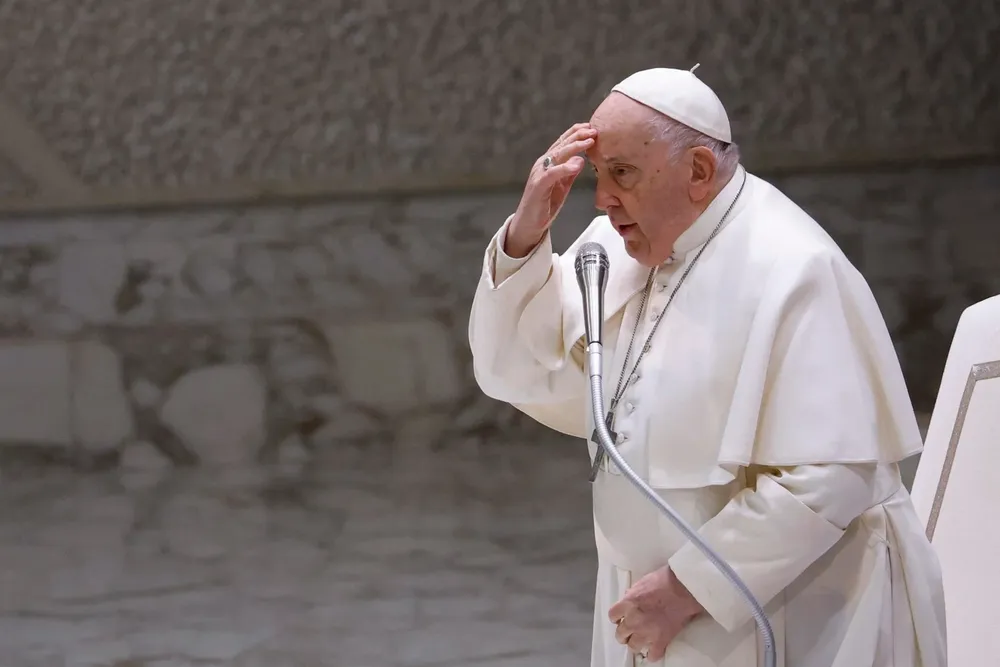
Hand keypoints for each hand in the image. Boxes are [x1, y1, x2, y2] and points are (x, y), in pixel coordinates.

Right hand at [505, 123, 595, 257]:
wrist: (529, 224)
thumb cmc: (545, 204)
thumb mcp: (562, 186)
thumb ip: (570, 172)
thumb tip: (582, 159)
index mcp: (549, 163)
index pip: (563, 142)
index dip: (577, 133)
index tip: (592, 127)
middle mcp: (543, 164)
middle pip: (561, 144)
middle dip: (578, 135)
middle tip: (594, 130)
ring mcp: (539, 173)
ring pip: (557, 155)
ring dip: (574, 146)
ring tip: (589, 142)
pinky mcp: (538, 185)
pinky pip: (552, 173)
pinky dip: (565, 167)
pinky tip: (577, 163)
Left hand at [608, 567, 703, 661]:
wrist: (684, 588)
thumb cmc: (665, 580)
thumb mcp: (642, 582)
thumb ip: (633, 594)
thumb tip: (629, 599)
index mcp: (628, 603)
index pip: (612, 615)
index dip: (616, 618)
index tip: (620, 619)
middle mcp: (634, 619)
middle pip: (620, 634)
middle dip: (624, 633)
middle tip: (629, 632)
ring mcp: (647, 632)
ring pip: (633, 646)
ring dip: (635, 644)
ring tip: (639, 642)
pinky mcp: (662, 640)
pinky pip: (652, 655)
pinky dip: (652, 655)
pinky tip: (653, 651)